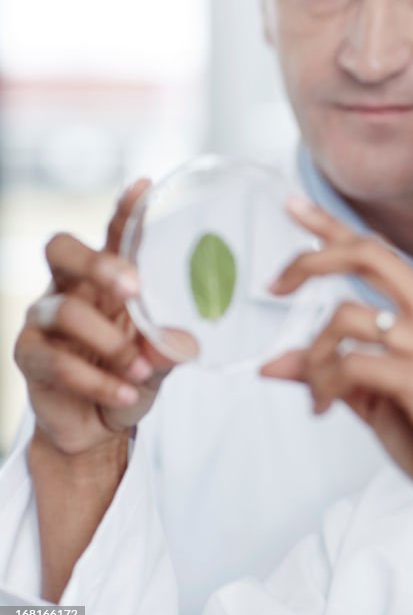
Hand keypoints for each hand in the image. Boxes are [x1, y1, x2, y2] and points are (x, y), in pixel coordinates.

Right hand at [13, 179, 190, 456]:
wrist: (101, 427)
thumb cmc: (135, 376)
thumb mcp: (162, 358)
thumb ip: (171, 345)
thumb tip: (180, 341)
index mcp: (107, 279)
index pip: (114, 236)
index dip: (125, 212)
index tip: (142, 187)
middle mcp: (70, 288)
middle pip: (62, 249)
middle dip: (97, 262)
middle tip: (133, 287)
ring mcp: (44, 319)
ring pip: (66, 312)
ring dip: (111, 344)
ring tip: (142, 369)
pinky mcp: (30, 356)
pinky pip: (58, 362)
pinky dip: (98, 380)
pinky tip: (127, 393)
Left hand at [262, 197, 412, 614]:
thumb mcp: (375, 401)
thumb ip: (331, 373)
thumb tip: (271, 363)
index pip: (380, 253)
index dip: (332, 225)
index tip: (291, 203)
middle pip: (369, 255)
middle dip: (311, 259)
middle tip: (274, 286)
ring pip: (346, 317)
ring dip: (313, 355)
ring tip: (317, 395)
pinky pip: (352, 362)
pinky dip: (323, 382)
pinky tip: (324, 408)